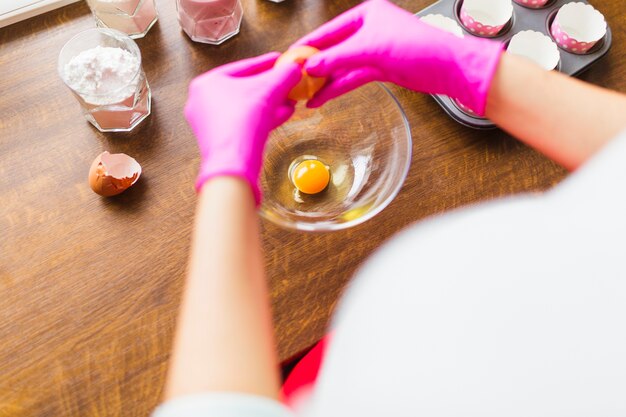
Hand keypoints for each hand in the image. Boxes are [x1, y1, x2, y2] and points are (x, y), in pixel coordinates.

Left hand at [185, 52, 301, 204]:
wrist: (233, 164)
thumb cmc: (242, 123)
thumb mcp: (269, 90)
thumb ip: (284, 75)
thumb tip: (295, 67)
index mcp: (206, 83)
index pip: (243, 68)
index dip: (267, 63)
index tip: (281, 60)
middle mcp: (203, 102)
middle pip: (245, 89)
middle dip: (271, 87)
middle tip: (288, 82)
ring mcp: (209, 124)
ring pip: (246, 108)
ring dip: (271, 104)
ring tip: (290, 100)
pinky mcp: (220, 141)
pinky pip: (244, 124)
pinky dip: (263, 118)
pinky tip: (283, 115)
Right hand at [293, 0, 502, 114]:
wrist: (447, 67)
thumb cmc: (416, 47)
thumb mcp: (370, 50)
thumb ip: (337, 58)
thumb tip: (310, 66)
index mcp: (366, 14)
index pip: (329, 30)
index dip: (309, 45)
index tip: (290, 57)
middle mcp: (368, 30)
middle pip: (334, 49)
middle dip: (315, 66)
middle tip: (294, 80)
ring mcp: (374, 51)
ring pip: (342, 67)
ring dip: (325, 82)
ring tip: (304, 96)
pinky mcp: (380, 69)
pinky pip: (353, 78)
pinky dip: (338, 88)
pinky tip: (322, 98)